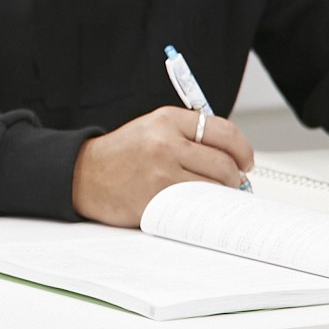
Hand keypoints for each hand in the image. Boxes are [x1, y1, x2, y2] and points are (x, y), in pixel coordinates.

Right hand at [72, 107, 254, 226]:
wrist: (83, 176)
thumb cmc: (121, 155)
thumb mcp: (152, 129)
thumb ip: (189, 135)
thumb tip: (233, 156)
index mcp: (166, 120)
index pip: (223, 131)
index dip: (242, 149)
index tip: (245, 161)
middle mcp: (165, 142)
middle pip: (224, 162)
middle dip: (235, 177)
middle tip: (232, 183)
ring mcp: (162, 172)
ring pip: (215, 186)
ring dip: (222, 194)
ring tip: (213, 194)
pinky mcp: (158, 198)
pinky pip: (199, 205)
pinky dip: (206, 208)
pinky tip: (199, 206)